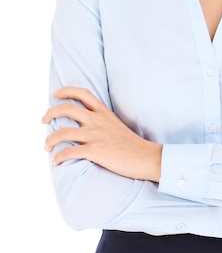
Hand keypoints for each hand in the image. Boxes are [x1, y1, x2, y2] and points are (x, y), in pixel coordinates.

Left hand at [42, 87, 161, 181]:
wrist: (145, 157)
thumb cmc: (131, 145)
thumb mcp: (116, 125)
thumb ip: (101, 121)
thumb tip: (85, 124)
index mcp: (103, 113)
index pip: (82, 93)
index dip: (66, 91)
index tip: (55, 95)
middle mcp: (98, 121)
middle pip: (67, 108)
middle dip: (50, 113)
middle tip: (43, 120)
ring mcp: (96, 135)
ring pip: (63, 132)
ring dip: (49, 140)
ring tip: (47, 147)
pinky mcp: (95, 151)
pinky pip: (69, 152)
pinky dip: (58, 157)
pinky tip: (55, 161)